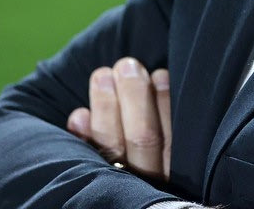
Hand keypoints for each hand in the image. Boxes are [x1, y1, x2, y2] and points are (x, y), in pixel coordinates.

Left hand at [66, 57, 171, 181]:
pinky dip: (82, 138)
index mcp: (173, 172)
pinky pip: (85, 163)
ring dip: (106, 107)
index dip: (165, 103)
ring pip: (113, 149)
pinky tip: (79, 115)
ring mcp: (120, 185)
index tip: (159, 74)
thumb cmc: (152, 163)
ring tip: (102, 76)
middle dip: (135, 95)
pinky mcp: (90, 187)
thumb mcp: (169, 151)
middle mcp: (148, 183)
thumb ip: (166, 125)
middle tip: (128, 66)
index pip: (172, 137)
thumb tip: (160, 78)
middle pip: (143, 139)